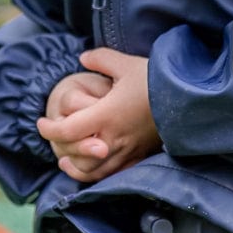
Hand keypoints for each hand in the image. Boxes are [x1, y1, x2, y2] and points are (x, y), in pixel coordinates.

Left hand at [38, 49, 161, 182]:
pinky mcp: (138, 157)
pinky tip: (89, 167)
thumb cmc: (157, 79)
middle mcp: (112, 138)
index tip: (41, 122)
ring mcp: (126, 151)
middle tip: (52, 137)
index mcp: (105, 115)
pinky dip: (95, 174)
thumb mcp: (126, 64)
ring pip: (91, 170)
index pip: (66, 130)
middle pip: (75, 153)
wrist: (191, 99)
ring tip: (64, 160)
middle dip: (59, 147)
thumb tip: (83, 58)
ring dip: (74, 166)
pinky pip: (111, 174)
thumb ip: (101, 59)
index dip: (48, 129)